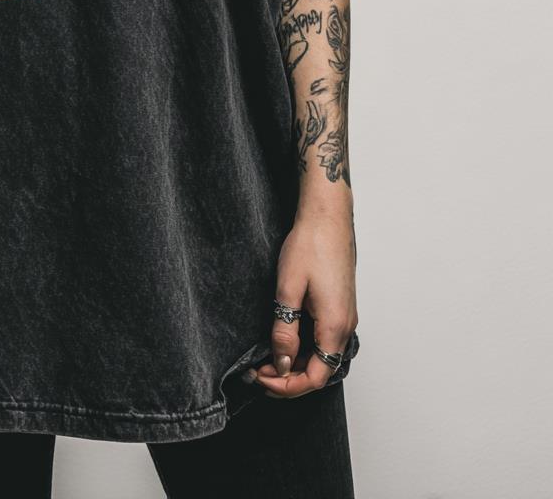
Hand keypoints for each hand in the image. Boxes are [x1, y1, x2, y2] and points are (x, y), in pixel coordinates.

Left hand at [251, 208, 357, 398]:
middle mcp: (346, 326)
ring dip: (296, 363)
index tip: (261, 378)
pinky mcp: (340, 307)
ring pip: (322, 356)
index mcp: (335, 326)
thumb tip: (282, 363)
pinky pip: (324, 339)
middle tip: (257, 371)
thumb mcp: (288, 289)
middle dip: (288, 378)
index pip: (315, 377)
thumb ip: (285, 330)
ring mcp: (345, 316)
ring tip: (266, 358)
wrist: (327, 217)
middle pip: (320, 370)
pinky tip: (284, 340)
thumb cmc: (310, 245)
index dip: (287, 386)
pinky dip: (304, 348)